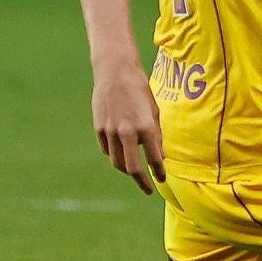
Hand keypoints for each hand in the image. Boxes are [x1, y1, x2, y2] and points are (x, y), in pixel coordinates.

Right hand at [93, 64, 166, 193]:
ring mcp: (111, 131)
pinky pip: (107, 149)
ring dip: (127, 170)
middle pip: (133, 168)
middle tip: (148, 189)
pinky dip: (115, 154)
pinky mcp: (99, 128)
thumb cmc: (139, 89)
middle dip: (142, 182)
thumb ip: (156, 135)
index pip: (153, 159)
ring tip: (135, 172)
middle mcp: (127, 132)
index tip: (162, 179)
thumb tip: (159, 157)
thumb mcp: (154, 110)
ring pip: (117, 162)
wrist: (115, 71)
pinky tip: (121, 154)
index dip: (159, 172)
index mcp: (146, 127)